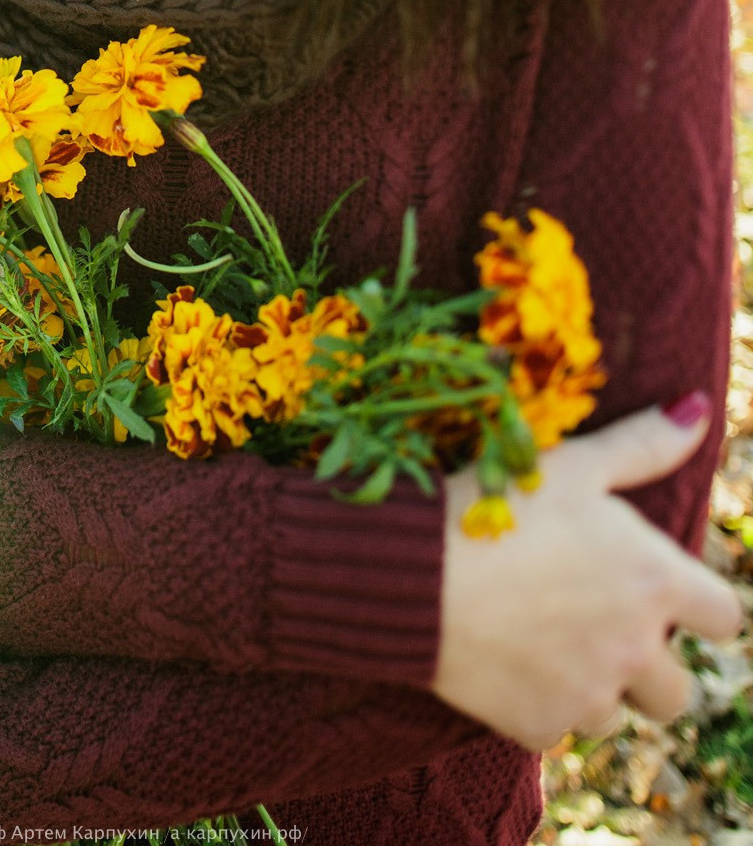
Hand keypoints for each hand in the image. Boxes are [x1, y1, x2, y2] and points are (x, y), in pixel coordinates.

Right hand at [434, 397, 742, 752]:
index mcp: (655, 582)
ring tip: (545, 637)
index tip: (658, 590)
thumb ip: (644, 444)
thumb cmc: (497, 504)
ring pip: (618, 711)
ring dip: (595, 684)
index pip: (725, 617)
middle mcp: (636, 649)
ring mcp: (590, 696)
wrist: (415, 573)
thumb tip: (699, 410)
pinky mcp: (541, 725)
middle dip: (649, 664)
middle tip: (596, 622)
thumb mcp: (573, 463)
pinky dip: (540, 701)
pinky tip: (507, 657)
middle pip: (678, 688)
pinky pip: (558, 726)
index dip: (696, 603)